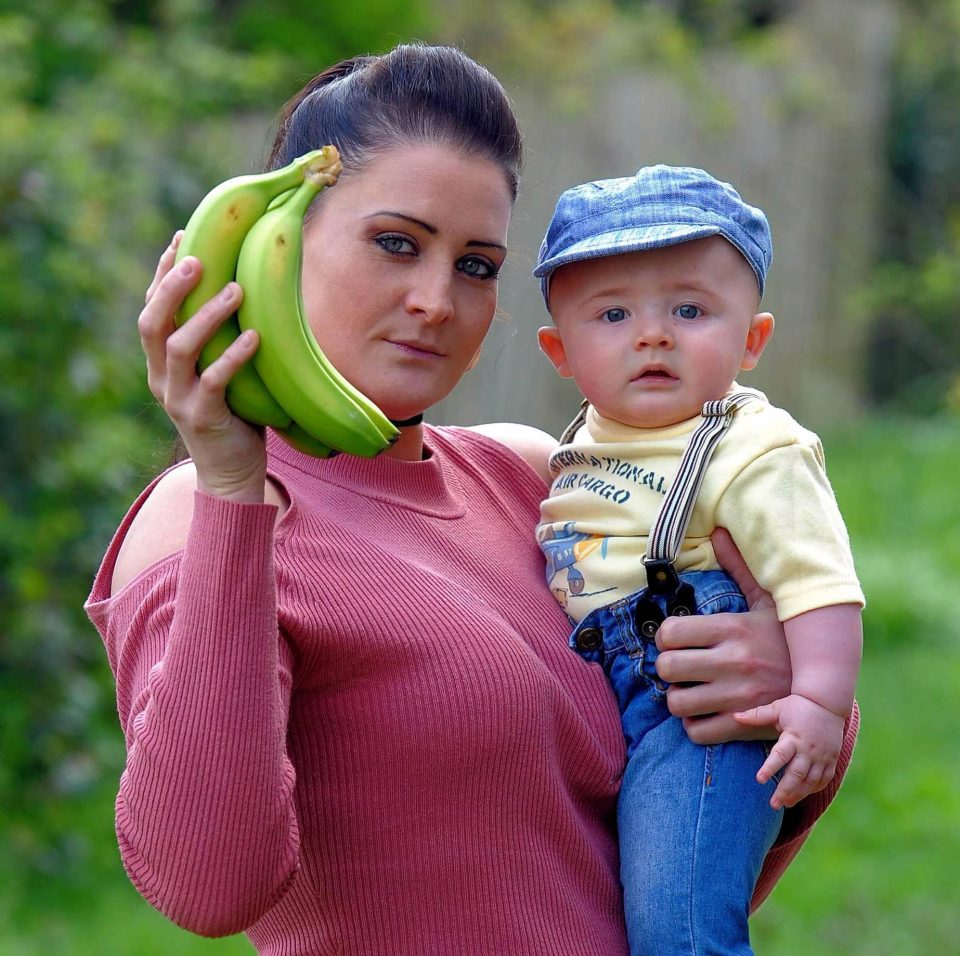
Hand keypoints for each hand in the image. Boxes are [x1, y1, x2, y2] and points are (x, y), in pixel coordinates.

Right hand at [139, 233, 266, 500]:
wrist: (231, 474)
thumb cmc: (233, 414)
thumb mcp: (221, 371)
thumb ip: (219, 340)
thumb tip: (246, 287)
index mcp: (160, 363)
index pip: (152, 309)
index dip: (162, 274)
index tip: (183, 238)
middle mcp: (160, 378)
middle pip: (152, 323)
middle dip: (171, 287)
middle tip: (200, 258)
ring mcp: (179, 400)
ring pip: (180, 348)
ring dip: (207, 315)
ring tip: (236, 290)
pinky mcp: (203, 418)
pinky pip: (215, 381)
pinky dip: (233, 356)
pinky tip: (254, 336)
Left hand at [654, 528, 791, 744]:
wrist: (827, 686)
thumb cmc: (788, 640)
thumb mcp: (768, 601)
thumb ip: (739, 567)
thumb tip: (719, 530)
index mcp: (734, 629)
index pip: (670, 632)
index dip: (665, 637)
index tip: (675, 640)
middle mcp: (733, 663)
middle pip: (667, 667)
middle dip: (667, 667)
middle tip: (679, 666)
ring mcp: (737, 697)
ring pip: (676, 703)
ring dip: (678, 698)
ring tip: (690, 690)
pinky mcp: (743, 726)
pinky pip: (696, 731)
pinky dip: (694, 725)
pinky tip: (704, 712)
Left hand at [734, 694, 843, 808]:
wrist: (827, 702)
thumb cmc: (798, 705)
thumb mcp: (777, 708)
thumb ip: (757, 715)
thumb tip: (735, 716)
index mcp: (793, 737)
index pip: (780, 756)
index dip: (770, 768)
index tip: (759, 780)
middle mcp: (808, 749)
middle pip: (796, 774)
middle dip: (785, 790)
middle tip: (773, 804)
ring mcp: (822, 756)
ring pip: (811, 781)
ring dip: (799, 794)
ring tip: (786, 804)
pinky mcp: (831, 759)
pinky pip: (824, 778)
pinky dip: (814, 788)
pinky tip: (803, 795)